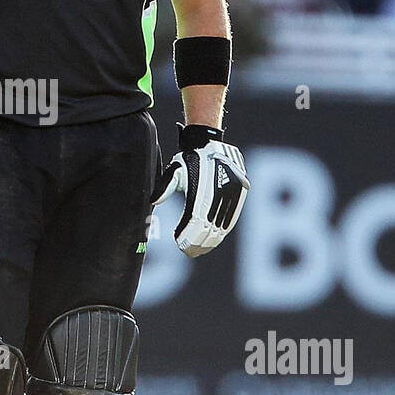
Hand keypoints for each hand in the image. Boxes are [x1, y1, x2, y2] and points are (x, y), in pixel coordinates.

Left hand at [151, 123, 248, 257]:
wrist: (211, 142)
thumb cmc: (189, 158)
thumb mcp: (175, 169)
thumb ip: (165, 187)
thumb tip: (153, 201)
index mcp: (203, 185)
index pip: (196, 218)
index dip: (188, 235)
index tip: (179, 244)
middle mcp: (221, 189)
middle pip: (210, 225)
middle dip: (199, 242)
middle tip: (188, 252)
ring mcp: (233, 191)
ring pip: (223, 224)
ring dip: (211, 240)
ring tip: (199, 249)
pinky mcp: (241, 192)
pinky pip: (232, 217)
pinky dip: (222, 231)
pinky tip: (213, 239)